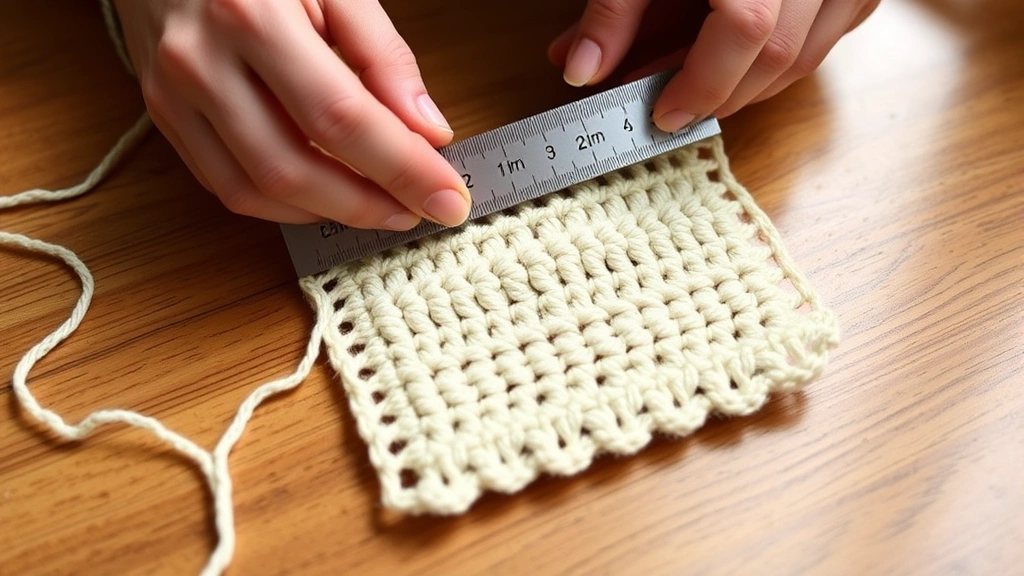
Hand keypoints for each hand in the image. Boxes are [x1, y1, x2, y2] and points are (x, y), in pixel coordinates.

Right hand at [112, 0, 470, 229]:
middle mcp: (202, 61)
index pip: (342, 118)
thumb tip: (428, 131)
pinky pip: (224, 185)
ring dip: (327, 213)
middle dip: (367, 205)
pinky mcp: (163, 114)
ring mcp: (173, 94)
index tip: (448, 199)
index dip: (402, 169)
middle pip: (293, 167)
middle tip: (418, 210)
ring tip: (380, 207)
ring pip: (255, 190)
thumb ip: (382, 54)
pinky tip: (325, 197)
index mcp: (252, 15)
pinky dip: (283, 205)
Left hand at [549, 0, 881, 130]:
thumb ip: (614, 8)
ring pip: (808, 54)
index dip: (703, 82)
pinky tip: (741, 56)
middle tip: (669, 105)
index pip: (746, 30)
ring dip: (750, 83)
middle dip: (720, 94)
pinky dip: (785, 55)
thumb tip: (581, 71)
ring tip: (695, 82)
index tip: (661, 112)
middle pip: (780, 55)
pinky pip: (831, 32)